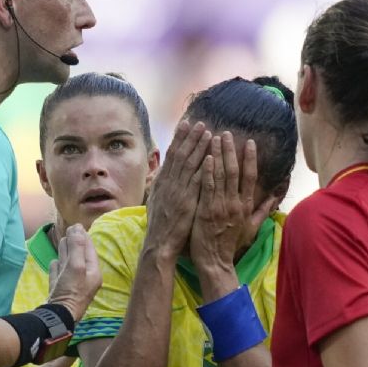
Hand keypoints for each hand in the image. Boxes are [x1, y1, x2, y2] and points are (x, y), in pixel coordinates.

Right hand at [48, 224, 101, 321]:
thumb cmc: (70, 291)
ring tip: (63, 241)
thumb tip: (78, 228)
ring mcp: (71, 286)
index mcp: (93, 273)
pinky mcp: (59, 292)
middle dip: (75, 243)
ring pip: (68, 265)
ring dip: (66, 252)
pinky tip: (55, 262)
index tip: (77, 226)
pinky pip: (59, 276)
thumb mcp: (76, 266)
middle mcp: (84, 279)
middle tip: (70, 230)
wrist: (57, 317)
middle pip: (79, 256)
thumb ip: (77, 246)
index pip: (89, 250)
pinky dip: (57, 268)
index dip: (83, 237)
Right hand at [144, 120, 211, 256]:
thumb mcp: (155, 201)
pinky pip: (197, 181)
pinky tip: (211, 157)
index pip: (171, 155)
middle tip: (199, 122)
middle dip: (190, 137)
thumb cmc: (160, 226)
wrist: (159, 244)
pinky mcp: (187, 202)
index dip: (179, 138)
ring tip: (208, 133)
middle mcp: (169, 184)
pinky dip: (204, 167)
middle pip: (180, 155)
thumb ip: (160, 185)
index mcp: (161, 182)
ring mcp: (178, 192)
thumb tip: (162, 171)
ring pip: (189, 164)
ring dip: (199, 147)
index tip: (186, 124)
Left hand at [189, 134, 277, 278]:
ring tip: (215, 137)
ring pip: (221, 175)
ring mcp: (220, 206)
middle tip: (227, 133)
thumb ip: (262, 210)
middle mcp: (235, 203)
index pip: (250, 177)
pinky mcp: (206, 210)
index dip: (250, 158)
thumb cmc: (231, 244)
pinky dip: (208, 172)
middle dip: (231, 150)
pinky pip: (207, 187)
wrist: (215, 261)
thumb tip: (275, 197)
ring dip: (218, 155)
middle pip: (235, 171)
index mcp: (245, 205)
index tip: (249, 142)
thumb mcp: (251, 227)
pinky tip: (206, 157)